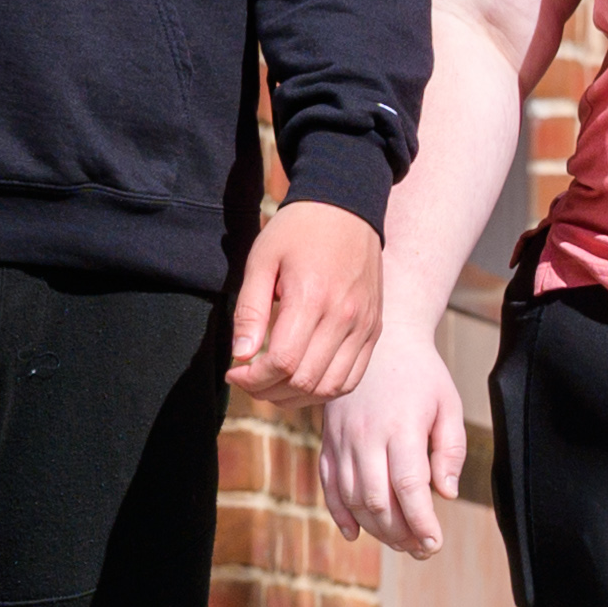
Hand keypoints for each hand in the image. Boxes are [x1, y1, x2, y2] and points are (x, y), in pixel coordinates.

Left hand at [230, 200, 383, 405]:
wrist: (348, 209)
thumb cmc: (298, 231)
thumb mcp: (261, 261)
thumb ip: (250, 310)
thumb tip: (241, 355)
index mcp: (312, 298)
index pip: (284, 363)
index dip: (253, 378)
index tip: (233, 371)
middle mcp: (345, 317)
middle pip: (306, 381)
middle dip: (268, 391)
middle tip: (247, 379)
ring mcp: (364, 326)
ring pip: (330, 387)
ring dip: (296, 398)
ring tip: (272, 384)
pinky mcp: (373, 329)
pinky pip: (352, 378)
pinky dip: (324, 390)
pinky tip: (302, 380)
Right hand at [317, 318, 463, 555]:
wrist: (381, 340)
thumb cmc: (422, 375)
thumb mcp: (448, 405)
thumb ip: (450, 450)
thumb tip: (446, 494)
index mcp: (400, 427)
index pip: (409, 487)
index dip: (420, 522)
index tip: (434, 544)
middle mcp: (366, 436)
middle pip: (377, 500)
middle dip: (400, 533)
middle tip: (420, 549)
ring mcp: (342, 440)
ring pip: (352, 498)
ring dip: (375, 529)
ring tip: (400, 542)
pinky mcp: (328, 441)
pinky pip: (328, 485)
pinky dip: (340, 514)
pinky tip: (357, 533)